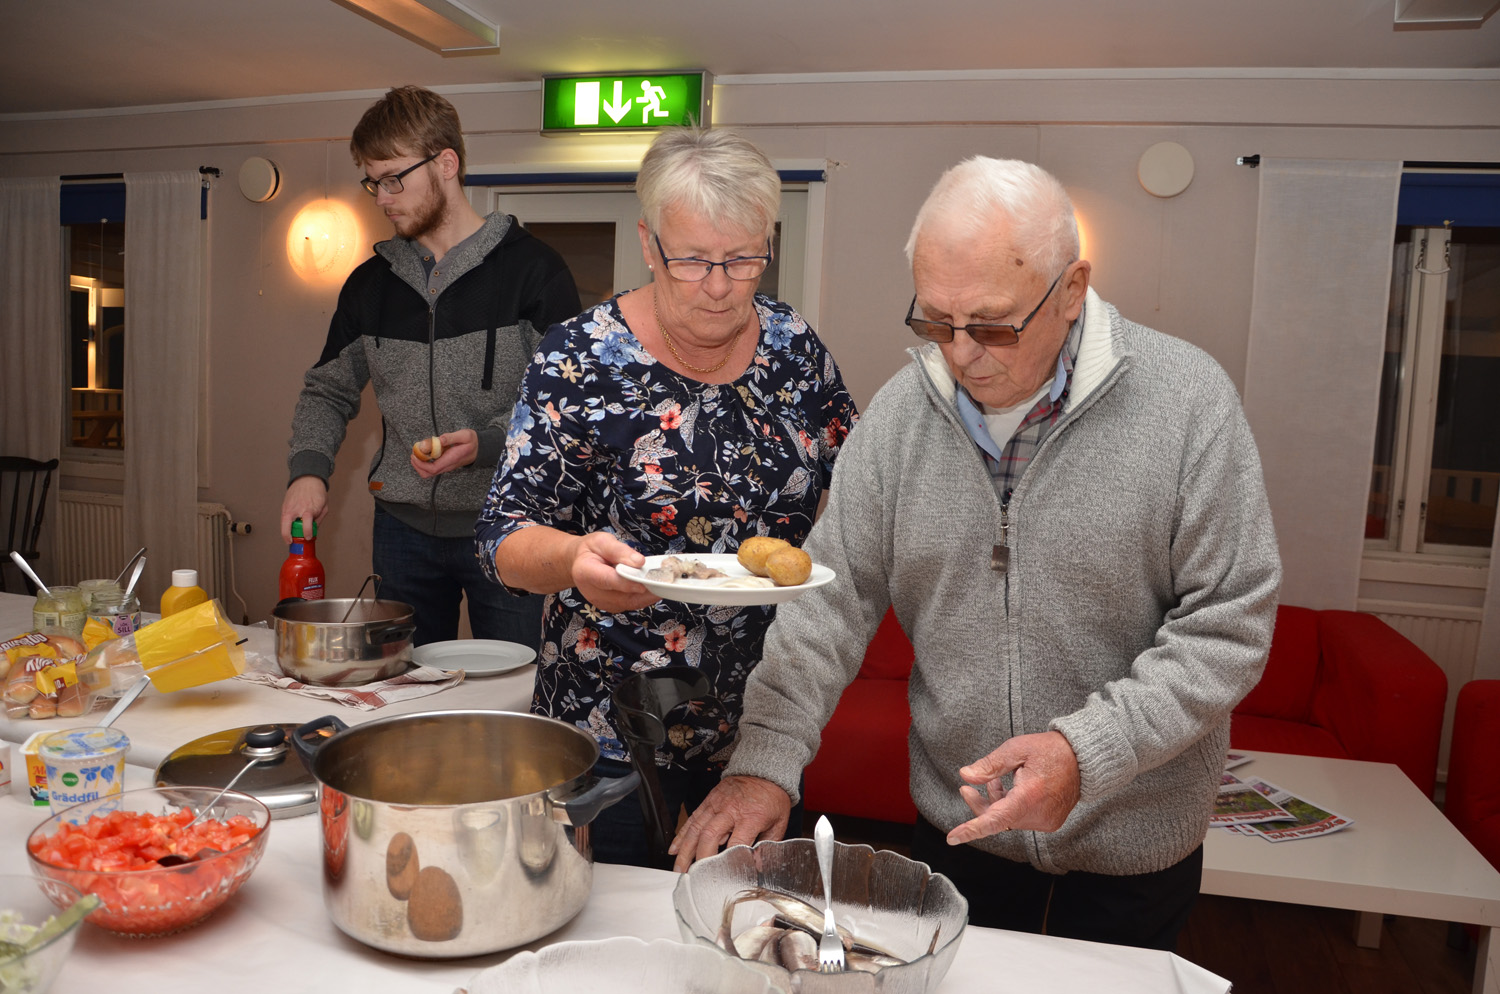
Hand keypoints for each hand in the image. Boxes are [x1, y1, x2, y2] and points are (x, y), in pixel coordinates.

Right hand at [280, 476, 327, 543]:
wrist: (307, 478)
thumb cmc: (317, 492)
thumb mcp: (324, 507)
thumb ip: (319, 520)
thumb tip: (313, 532)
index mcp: (309, 508)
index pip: (307, 522)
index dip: (307, 532)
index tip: (308, 537)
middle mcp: (297, 508)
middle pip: (288, 524)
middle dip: (288, 535)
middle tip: (292, 542)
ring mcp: (289, 507)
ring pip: (283, 523)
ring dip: (285, 532)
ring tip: (289, 538)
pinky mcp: (284, 506)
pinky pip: (283, 519)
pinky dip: (285, 525)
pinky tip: (289, 529)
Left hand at [412, 428, 477, 477]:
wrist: (479, 449)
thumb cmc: (472, 441)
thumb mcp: (464, 435)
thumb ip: (451, 437)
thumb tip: (439, 440)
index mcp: (451, 459)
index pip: (433, 468)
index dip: (421, 464)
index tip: (414, 455)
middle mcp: (448, 466)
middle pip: (428, 473)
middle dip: (417, 466)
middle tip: (413, 453)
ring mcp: (446, 466)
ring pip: (429, 473)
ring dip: (420, 465)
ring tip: (417, 453)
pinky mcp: (445, 465)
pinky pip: (432, 468)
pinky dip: (425, 462)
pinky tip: (424, 453)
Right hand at [569, 532, 658, 612]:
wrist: (579, 563)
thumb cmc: (591, 549)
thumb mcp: (602, 541)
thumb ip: (619, 551)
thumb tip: (639, 562)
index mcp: (585, 572)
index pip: (608, 580)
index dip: (628, 583)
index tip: (645, 582)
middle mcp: (592, 592)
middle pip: (622, 596)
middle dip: (646, 590)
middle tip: (666, 581)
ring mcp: (601, 603)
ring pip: (630, 603)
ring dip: (648, 595)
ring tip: (664, 583)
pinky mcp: (611, 607)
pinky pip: (631, 604)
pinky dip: (644, 597)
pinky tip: (654, 587)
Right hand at [670, 776, 791, 871]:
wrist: (765, 770)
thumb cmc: (772, 797)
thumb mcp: (778, 823)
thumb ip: (767, 846)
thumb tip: (759, 867)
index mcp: (751, 816)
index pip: (736, 843)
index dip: (729, 861)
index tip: (724, 876)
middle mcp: (730, 810)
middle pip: (710, 836)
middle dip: (701, 859)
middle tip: (696, 876)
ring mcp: (717, 804)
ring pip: (696, 829)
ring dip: (685, 851)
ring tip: (679, 869)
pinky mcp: (708, 801)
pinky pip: (692, 819)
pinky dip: (681, 835)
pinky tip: (674, 849)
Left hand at [947, 731, 1080, 844]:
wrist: (1082, 758)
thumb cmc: (1051, 750)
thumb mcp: (1016, 749)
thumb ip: (990, 765)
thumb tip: (966, 775)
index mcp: (1030, 796)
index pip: (995, 820)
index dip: (972, 830)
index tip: (953, 837)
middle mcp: (1039, 813)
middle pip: (998, 820)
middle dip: (980, 806)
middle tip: (966, 789)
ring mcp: (1046, 821)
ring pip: (1008, 820)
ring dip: (996, 804)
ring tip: (994, 781)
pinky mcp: (1049, 822)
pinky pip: (1020, 819)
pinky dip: (1009, 806)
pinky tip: (1009, 788)